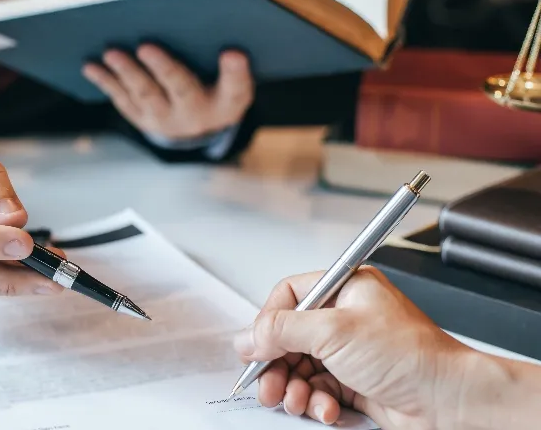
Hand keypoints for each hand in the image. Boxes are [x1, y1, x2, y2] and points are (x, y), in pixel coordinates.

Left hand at [81, 45, 252, 141]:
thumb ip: (230, 63)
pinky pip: (122, 99)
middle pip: (181, 89)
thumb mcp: (233, 79)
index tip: (233, 53)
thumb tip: (220, 36)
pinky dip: (105, 81)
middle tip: (146, 46)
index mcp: (227, 102)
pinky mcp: (141, 118)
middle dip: (163, 68)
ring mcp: (165, 119)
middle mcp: (196, 114)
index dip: (235, 72)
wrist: (198, 125)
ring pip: (145, 95)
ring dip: (126, 73)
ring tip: (111, 53)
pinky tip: (90, 66)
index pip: (236, 88)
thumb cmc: (218, 87)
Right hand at [233, 267, 478, 428]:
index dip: (268, 322)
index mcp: (344, 288)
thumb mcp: (334, 332)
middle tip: (267, 384)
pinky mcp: (354, 382)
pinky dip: (315, 402)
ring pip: (299, 368)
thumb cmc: (410, 356)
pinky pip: (318, 390)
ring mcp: (349, 351)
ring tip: (295, 400)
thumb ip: (283, 330)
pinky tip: (325, 408)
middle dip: (275, 364)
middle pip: (288, 337)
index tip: (257, 346)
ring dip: (293, 388)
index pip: (289, 296)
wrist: (449, 401)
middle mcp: (345, 317)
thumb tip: (248, 337)